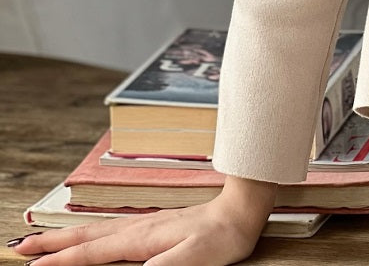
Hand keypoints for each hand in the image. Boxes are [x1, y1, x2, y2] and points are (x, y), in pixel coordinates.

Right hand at [9, 195, 265, 264]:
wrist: (243, 211)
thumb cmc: (220, 238)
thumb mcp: (189, 261)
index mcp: (139, 239)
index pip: (90, 253)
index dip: (60, 262)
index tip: (31, 265)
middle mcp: (136, 230)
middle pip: (84, 238)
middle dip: (50, 244)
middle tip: (19, 247)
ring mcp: (144, 227)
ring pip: (95, 234)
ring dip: (65, 239)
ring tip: (41, 242)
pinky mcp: (154, 228)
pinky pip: (110, 234)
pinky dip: (89, 238)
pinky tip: (88, 240)